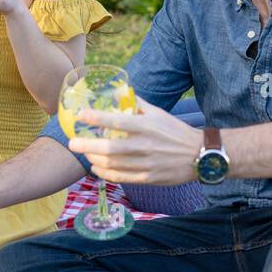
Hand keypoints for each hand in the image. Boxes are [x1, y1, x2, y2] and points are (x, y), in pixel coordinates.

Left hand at [68, 96, 201, 185]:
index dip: (97, 117)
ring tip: (83, 154)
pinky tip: (96, 168)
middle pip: (110, 147)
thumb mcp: (158, 113)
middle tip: (71, 143)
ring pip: (113, 164)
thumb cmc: (175, 132)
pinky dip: (105, 174)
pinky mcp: (148, 178)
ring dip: (94, 159)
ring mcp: (146, 164)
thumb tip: (117, 93)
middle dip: (87, 145)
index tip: (81, 115)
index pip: (118, 121)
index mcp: (147, 126)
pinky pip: (121, 178)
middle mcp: (145, 145)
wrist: (200, 155)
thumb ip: (137, 103)